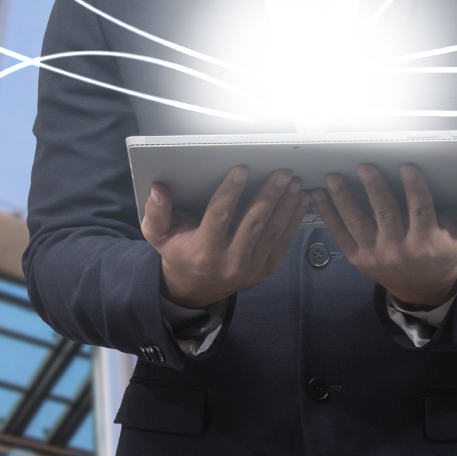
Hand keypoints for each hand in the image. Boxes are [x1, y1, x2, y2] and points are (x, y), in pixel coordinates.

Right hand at [143, 165, 303, 307]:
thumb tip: (158, 189)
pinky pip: (283, 241)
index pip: (219, 216)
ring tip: (294, 181)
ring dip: (286, 204)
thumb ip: (156, 212)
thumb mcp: (159, 235)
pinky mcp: (266, 270)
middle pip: (254, 222)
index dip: (231, 191)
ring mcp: (251, 268)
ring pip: (273, 230)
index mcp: (203, 251)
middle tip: (282, 172)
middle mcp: (230, 262)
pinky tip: (300, 200)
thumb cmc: (179, 251)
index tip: (242, 169)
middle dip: (270, 194)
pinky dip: (294, 219)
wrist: (197, 286)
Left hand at [313, 163, 456, 309]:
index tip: (407, 165)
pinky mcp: (357, 258)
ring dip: (344, 199)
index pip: (421, 211)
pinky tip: (319, 194)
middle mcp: (400, 250)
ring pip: (358, 223)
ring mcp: (376, 255)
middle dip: (374, 189)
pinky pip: (340, 234)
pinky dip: (328, 214)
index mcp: (427, 241)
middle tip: (364, 165)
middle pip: (385, 215)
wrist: (421, 287)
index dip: (415, 188)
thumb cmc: (444, 252)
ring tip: (333, 177)